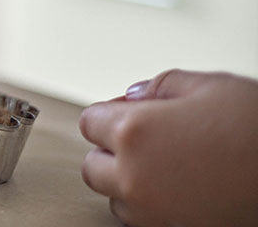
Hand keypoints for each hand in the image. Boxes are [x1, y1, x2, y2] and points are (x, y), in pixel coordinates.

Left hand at [79, 69, 257, 226]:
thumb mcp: (210, 86)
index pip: (90, 123)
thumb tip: (134, 95)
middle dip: (113, 151)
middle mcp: (134, 176)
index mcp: (133, 132)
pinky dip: (152, 206)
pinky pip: (142, 221)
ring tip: (170, 166)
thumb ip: (160, 86)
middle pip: (94, 165)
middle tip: (148, 140)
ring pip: (115, 198)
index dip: (112, 114)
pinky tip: (181, 188)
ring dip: (129, 182)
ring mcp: (153, 211)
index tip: (130, 113)